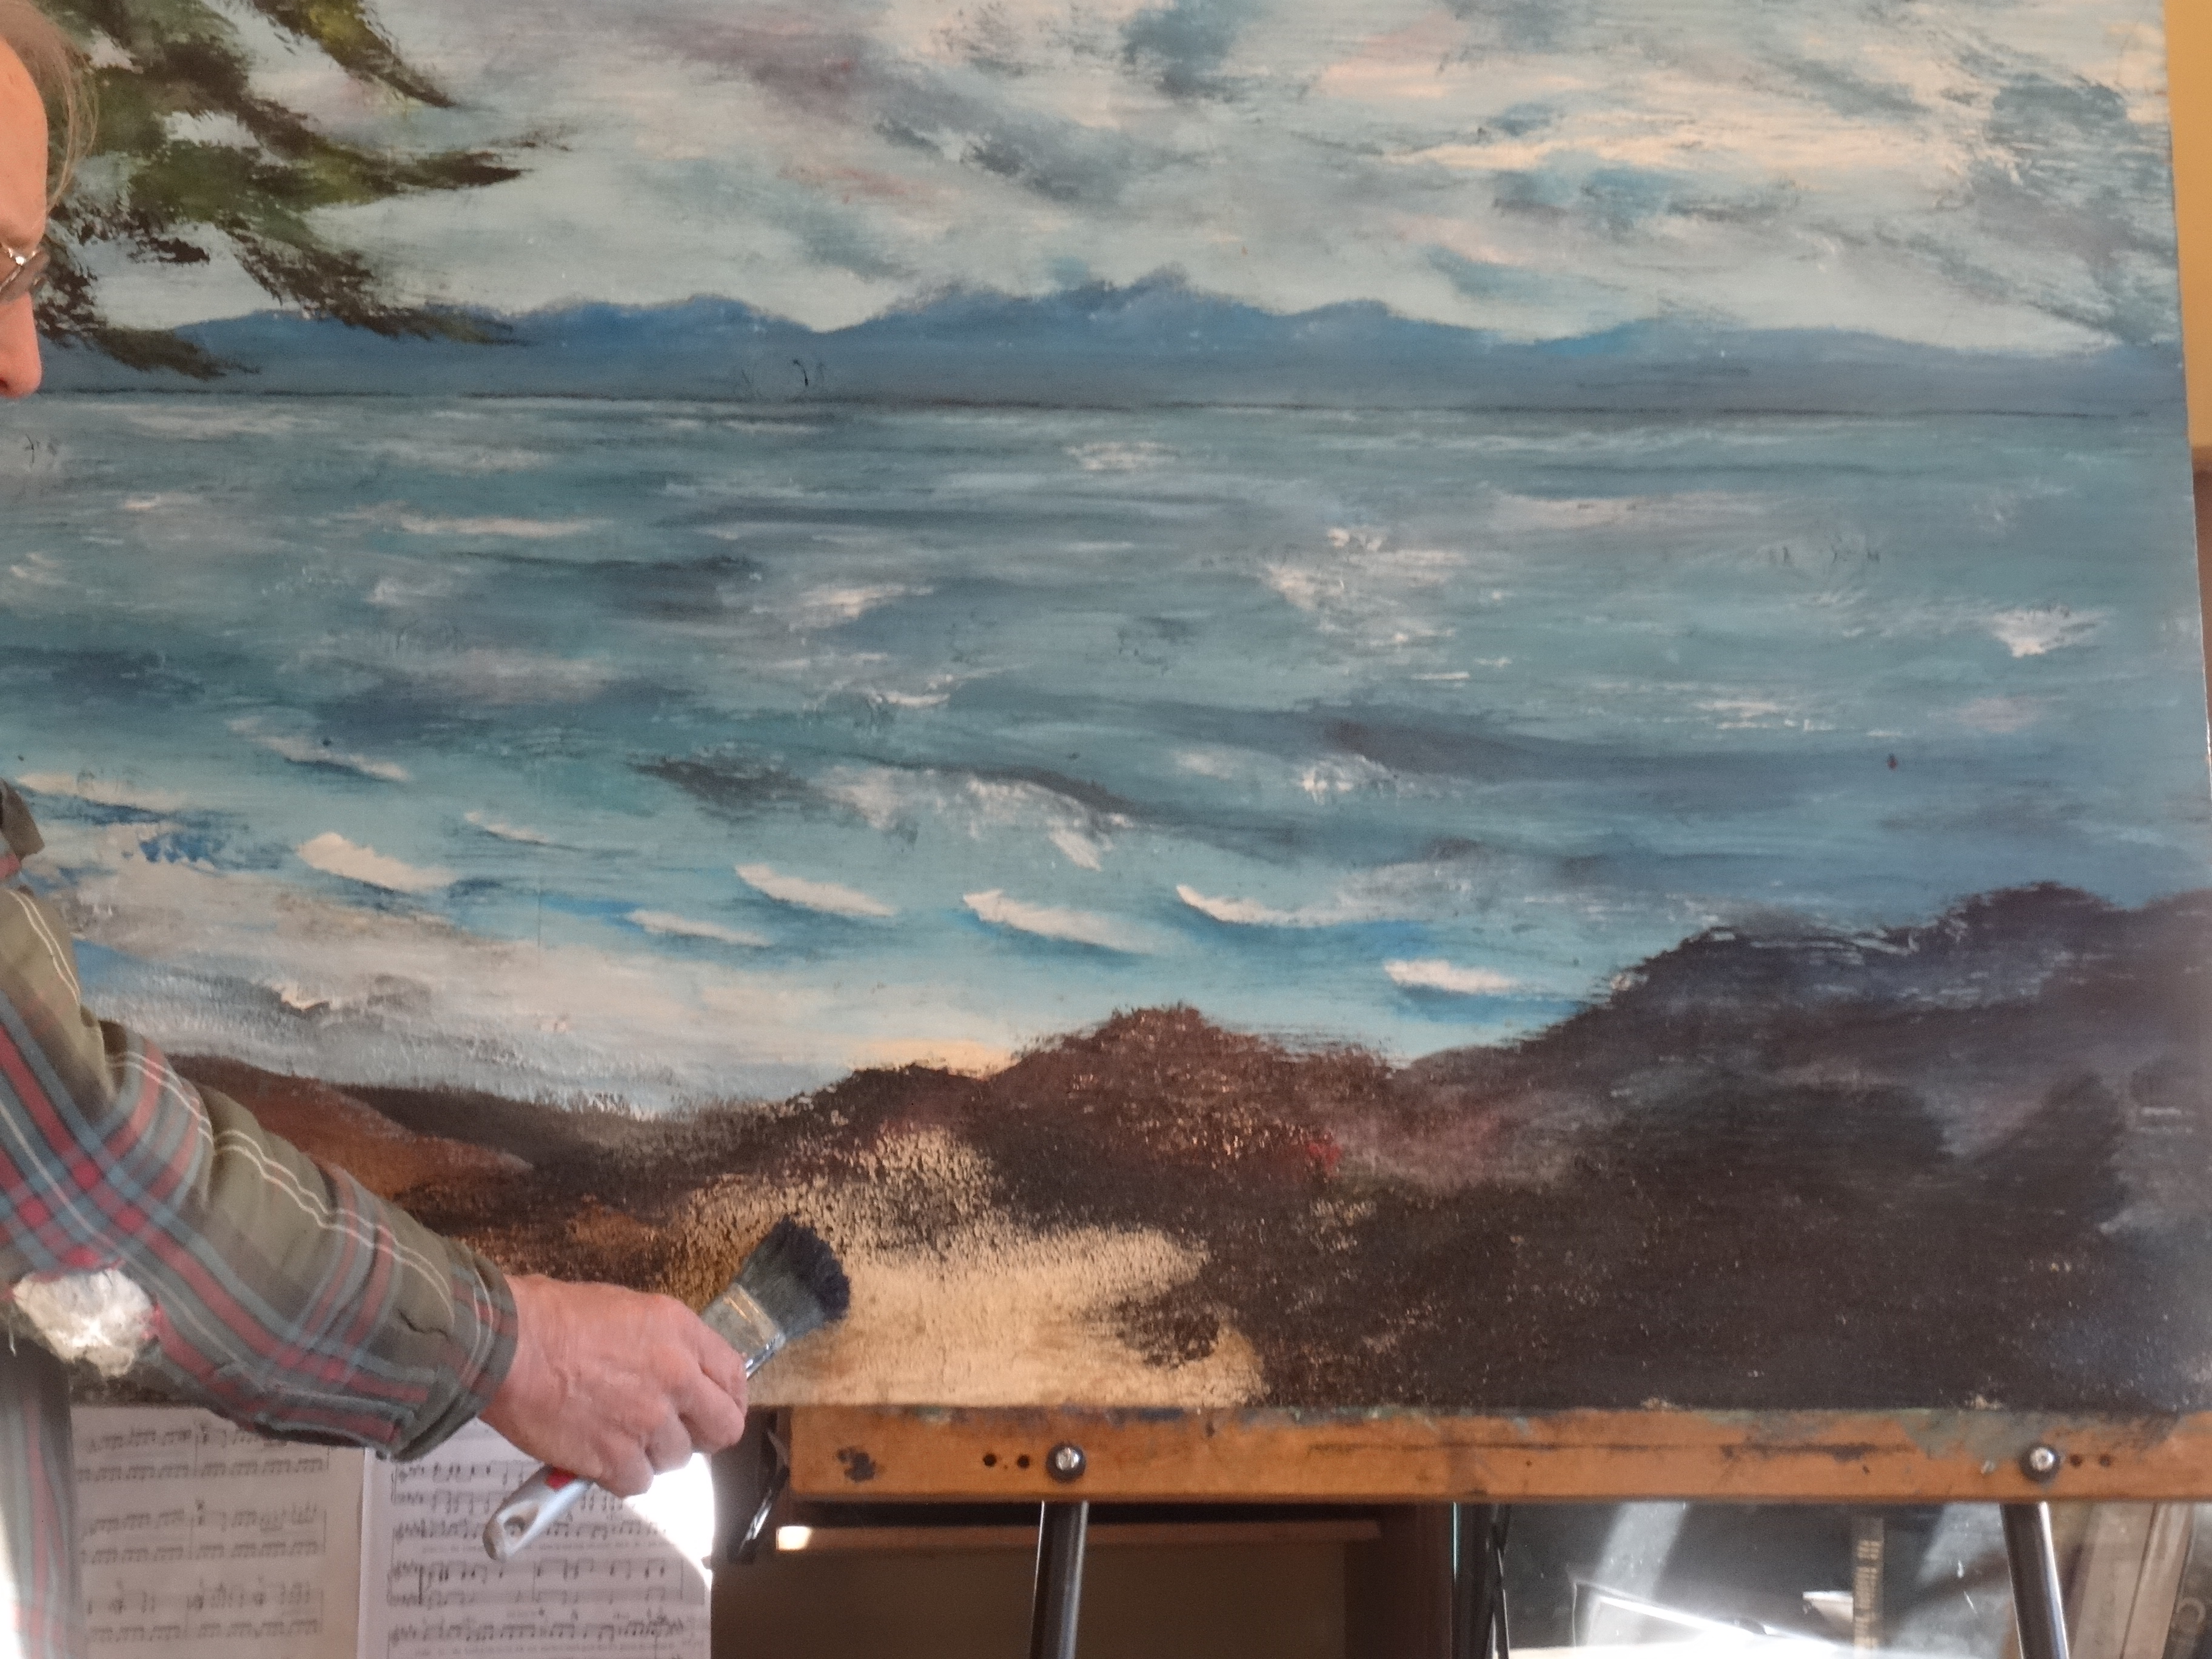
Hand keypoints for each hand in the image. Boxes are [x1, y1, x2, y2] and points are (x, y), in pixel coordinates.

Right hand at [480, 1275, 747, 1496]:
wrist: (508, 1347)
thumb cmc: (552, 1319)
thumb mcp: (625, 1308)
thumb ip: (662, 1342)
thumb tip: (675, 1367)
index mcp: (681, 1333)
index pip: (734, 1375)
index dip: (729, 1398)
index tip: (717, 1408)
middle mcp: (675, 1378)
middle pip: (723, 1428)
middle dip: (704, 1435)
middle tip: (678, 1434)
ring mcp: (647, 1421)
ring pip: (677, 1458)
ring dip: (652, 1453)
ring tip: (619, 1436)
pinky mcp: (614, 1458)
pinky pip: (638, 1482)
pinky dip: (620, 1476)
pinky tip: (599, 1456)